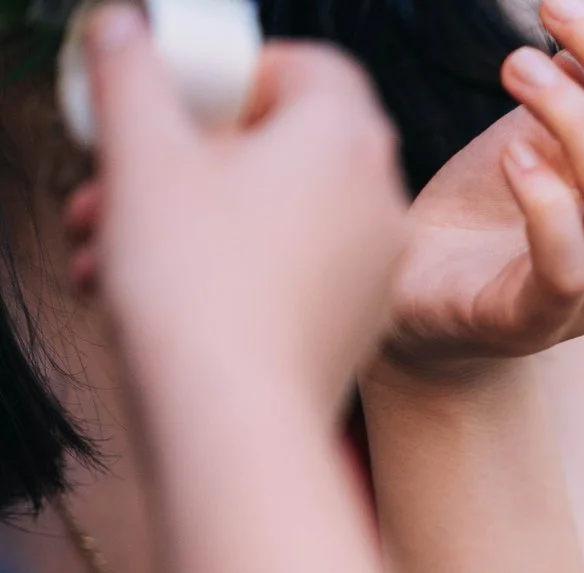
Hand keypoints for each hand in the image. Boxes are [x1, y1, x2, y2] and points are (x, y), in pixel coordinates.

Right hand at [68, 14, 406, 404]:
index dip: (233, 74)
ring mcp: (375, 268)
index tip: (174, 100)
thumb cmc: (195, 281)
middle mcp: (380, 199)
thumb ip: (131, 72)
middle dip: (182, 158)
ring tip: (101, 243)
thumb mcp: (141, 152)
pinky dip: (218, 270)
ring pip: (268, 215)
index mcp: (348, 138)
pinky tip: (141, 293)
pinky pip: (284, 273)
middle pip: (279, 146)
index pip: (310, 68)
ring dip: (181, 217)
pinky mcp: (355, 326)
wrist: (236, 422)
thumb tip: (126, 28)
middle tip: (112, 179)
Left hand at [383, 0, 583, 367]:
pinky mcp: (536, 323)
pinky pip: (566, 268)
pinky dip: (545, 203)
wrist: (425, 291)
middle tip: (553, 14)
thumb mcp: (544, 127)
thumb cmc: (491, 204)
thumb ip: (582, 85)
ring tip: (517, 68)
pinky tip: (511, 156)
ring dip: (578, 122)